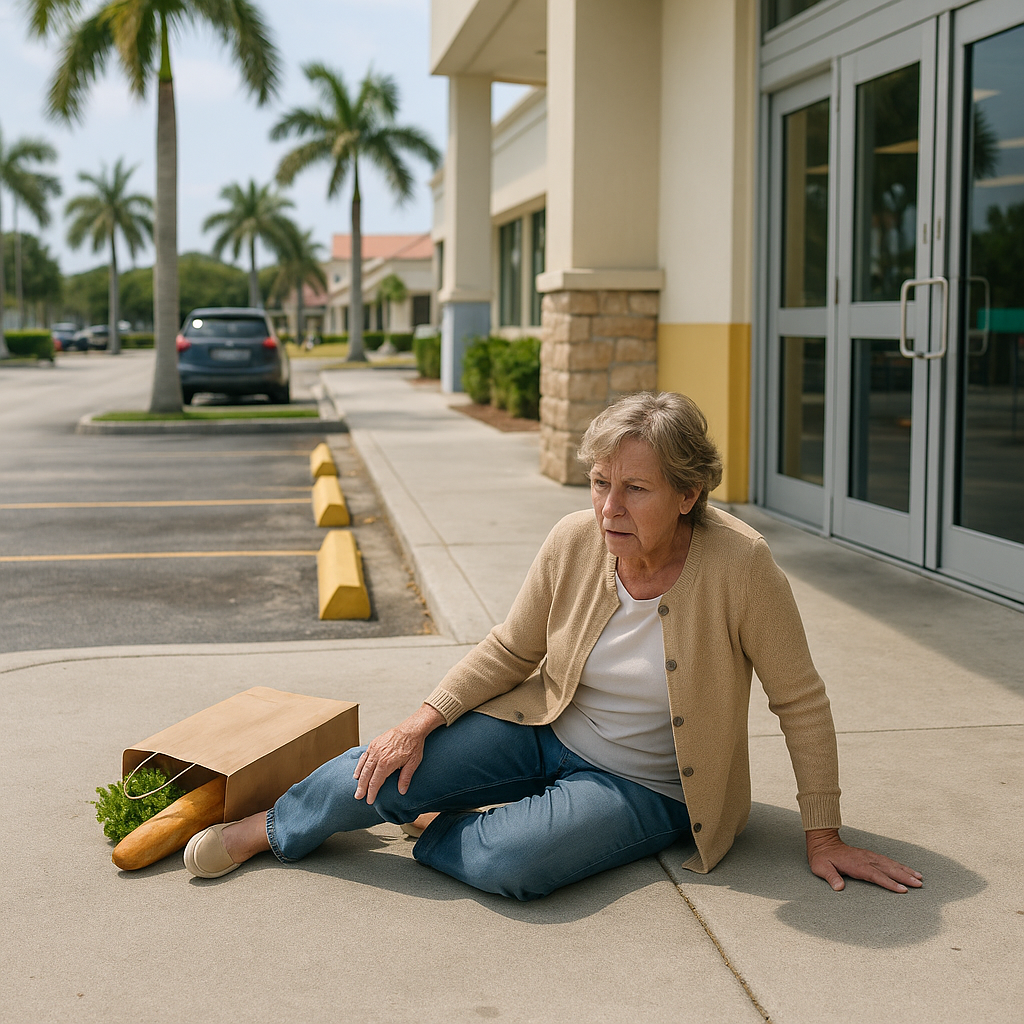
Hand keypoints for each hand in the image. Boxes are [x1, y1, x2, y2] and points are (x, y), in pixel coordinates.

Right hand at [353, 704, 444, 803]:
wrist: (411, 729)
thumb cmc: (413, 746)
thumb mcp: (413, 763)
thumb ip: (405, 777)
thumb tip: (402, 791)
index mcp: (387, 763)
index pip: (376, 781)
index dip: (372, 792)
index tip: (370, 801)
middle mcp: (378, 756)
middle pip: (367, 775)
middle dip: (362, 787)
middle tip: (358, 797)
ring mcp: (375, 749)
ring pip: (363, 766)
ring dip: (359, 778)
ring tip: (357, 788)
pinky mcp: (374, 744)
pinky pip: (364, 756)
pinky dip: (359, 766)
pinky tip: (357, 773)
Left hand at [806, 828, 922, 892]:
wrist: (823, 842)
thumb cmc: (822, 857)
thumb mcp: (821, 867)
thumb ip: (831, 876)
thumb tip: (838, 887)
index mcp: (856, 864)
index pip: (875, 875)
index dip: (889, 883)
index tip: (902, 890)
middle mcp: (865, 859)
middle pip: (887, 869)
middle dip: (904, 877)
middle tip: (919, 884)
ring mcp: (869, 856)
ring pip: (890, 864)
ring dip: (905, 870)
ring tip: (919, 878)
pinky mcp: (870, 855)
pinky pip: (887, 860)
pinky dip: (899, 865)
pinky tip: (908, 870)